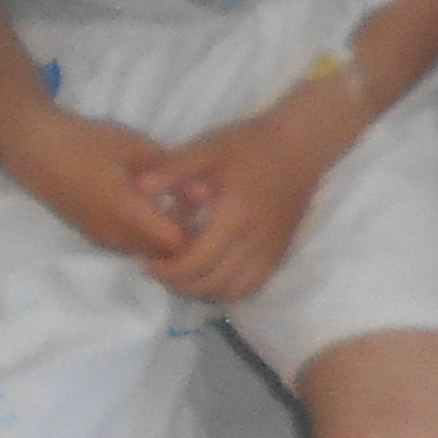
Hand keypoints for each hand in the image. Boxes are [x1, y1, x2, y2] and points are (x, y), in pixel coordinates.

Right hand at [9, 105, 196, 268]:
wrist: (33, 147)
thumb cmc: (85, 142)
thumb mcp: (136, 147)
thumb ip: (172, 172)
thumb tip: (206, 192)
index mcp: (128, 216)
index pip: (178, 246)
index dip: (200, 232)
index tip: (211, 208)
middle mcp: (115, 237)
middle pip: (165, 255)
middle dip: (186, 237)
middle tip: (198, 206)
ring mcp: (101, 239)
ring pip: (147, 252)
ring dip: (165, 237)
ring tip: (177, 203)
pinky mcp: (93, 234)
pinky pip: (130, 245)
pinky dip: (148, 233)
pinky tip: (153, 206)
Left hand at [144, 90, 343, 304]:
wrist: (299, 147)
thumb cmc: (250, 145)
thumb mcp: (208, 148)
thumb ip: (174, 169)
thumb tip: (138, 187)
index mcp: (235, 217)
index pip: (198, 263)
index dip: (169, 271)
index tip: (149, 262)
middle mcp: (255, 242)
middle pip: (213, 284)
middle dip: (181, 284)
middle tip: (160, 270)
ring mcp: (270, 251)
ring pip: (233, 291)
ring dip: (204, 290)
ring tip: (183, 274)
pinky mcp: (279, 254)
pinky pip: (252, 286)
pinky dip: (227, 289)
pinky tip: (212, 273)